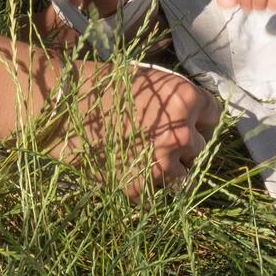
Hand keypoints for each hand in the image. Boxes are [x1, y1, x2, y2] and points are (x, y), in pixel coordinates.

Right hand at [42, 59, 217, 196]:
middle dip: (183, 145)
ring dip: (169, 169)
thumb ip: (175, 98)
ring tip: (142, 158)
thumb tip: (196, 114)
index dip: (198, 118)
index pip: (214, 116)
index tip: (184, 121)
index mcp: (185, 99)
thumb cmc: (100, 86)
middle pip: (200, 147)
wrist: (61, 109)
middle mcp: (181, 132)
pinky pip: (157, 195)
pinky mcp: (141, 189)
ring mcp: (162, 164)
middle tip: (155, 139)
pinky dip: (146, 186)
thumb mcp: (147, 80)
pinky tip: (126, 170)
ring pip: (184, 175)